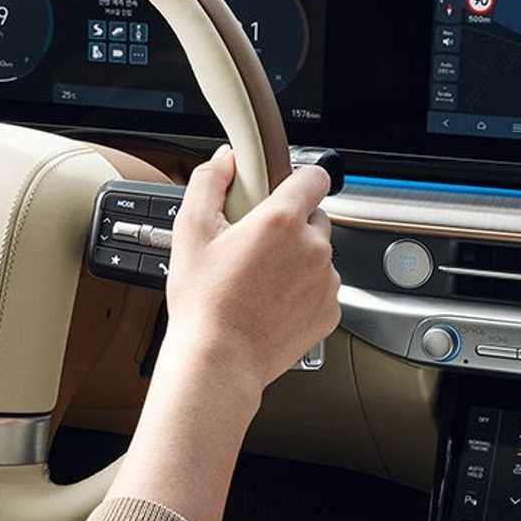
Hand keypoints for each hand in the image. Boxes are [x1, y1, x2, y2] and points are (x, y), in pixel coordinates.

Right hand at [160, 146, 341, 393]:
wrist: (219, 360)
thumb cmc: (203, 302)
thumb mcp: (190, 231)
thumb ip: (209, 182)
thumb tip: (225, 160)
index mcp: (282, 220)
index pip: (315, 176)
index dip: (298, 179)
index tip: (283, 190)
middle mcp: (313, 247)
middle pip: (314, 217)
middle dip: (290, 225)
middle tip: (256, 245)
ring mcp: (325, 281)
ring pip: (319, 255)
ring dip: (298, 260)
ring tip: (260, 280)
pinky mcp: (330, 311)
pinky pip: (322, 289)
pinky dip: (303, 292)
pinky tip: (272, 302)